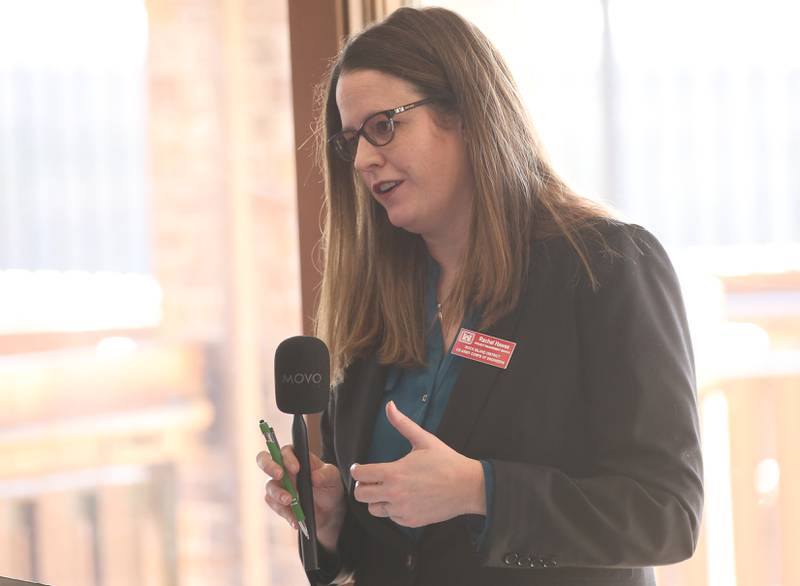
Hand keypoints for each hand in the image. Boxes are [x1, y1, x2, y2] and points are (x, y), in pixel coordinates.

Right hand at [257, 444, 345, 550]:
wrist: (330, 512)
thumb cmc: (329, 486)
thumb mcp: (333, 478)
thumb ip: (325, 474)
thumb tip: (314, 477)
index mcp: (297, 458)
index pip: (285, 451)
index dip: (287, 457)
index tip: (296, 468)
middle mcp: (284, 470)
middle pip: (264, 460)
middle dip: (269, 466)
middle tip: (280, 475)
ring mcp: (279, 486)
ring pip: (269, 486)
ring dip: (278, 494)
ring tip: (290, 501)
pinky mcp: (278, 504)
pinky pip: (275, 506)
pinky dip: (285, 513)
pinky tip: (295, 519)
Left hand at [351, 400, 485, 527]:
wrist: (467, 486)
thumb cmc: (446, 461)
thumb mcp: (424, 440)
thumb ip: (403, 423)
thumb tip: (390, 405)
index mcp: (393, 473)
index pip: (359, 475)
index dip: (357, 470)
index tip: (361, 468)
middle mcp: (394, 494)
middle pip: (360, 495)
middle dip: (362, 486)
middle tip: (371, 479)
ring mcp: (402, 510)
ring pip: (373, 509)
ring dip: (376, 499)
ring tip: (387, 490)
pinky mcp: (410, 521)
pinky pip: (391, 517)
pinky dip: (393, 509)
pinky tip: (403, 499)